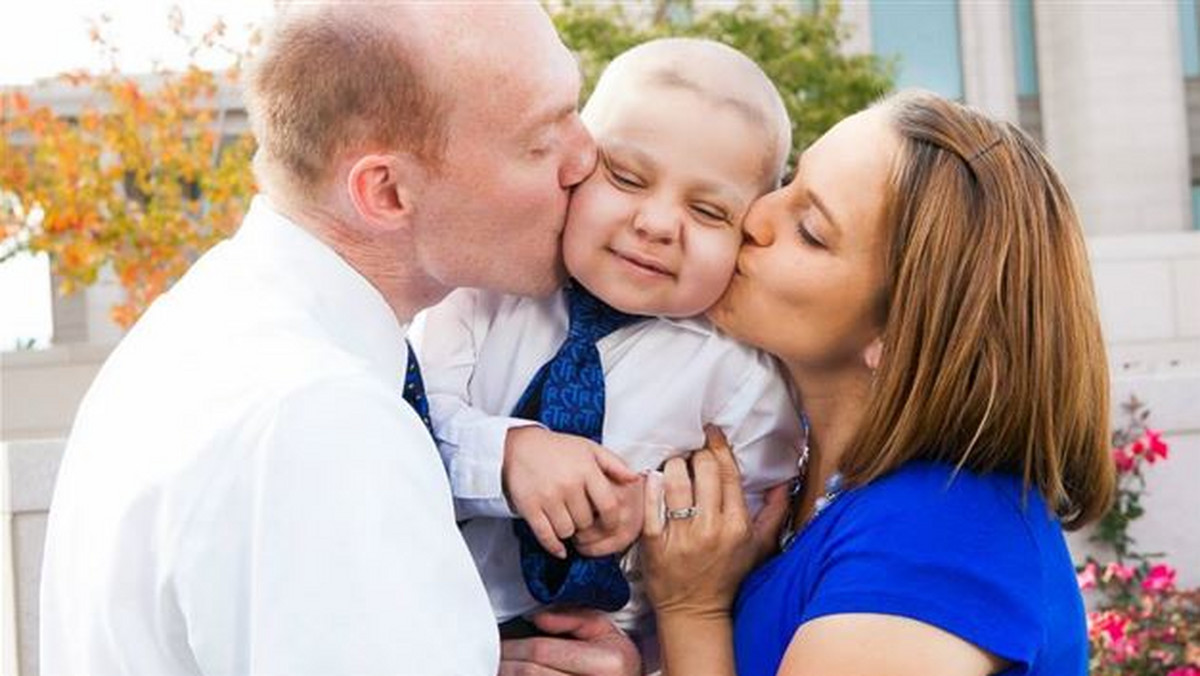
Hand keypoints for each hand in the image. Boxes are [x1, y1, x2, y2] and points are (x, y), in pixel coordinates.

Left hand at [499, 608, 640, 675]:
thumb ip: (573, 618)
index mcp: (607, 663)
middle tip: (494, 655)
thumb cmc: (616, 662)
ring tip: (500, 668)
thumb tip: (537, 618)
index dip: (515, 646)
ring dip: (507, 675)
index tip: (501, 643)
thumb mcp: (604, 630)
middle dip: (505, 662)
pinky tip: (513, 675)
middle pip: (530, 673)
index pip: (542, 652)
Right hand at [503, 426, 639, 557]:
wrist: (519, 446)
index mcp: (586, 470)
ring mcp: (547, 497)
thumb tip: (635, 479)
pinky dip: (554, 547)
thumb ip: (614, 464)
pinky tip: (560, 548)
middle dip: (587, 525)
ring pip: (567, 531)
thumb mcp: (589, 449)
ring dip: (569, 532)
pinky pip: (546, 536)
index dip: (612, 521)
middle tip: (581, 519)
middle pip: (587, 522)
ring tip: (567, 521)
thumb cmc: (558, 449)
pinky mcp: (529, 507)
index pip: (609, 506)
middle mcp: (568, 484)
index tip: (610, 525)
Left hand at [641, 426, 789, 619]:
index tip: (711, 434)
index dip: (719, 447)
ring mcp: (681, 536)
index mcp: (737, 525)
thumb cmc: (728, 577)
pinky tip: (655, 477)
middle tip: (693, 454)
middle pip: (703, 470)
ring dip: (674, 464)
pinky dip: (651, 485)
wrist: (695, 612)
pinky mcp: (654, 543)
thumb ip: (776, 513)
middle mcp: (710, 528)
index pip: (728, 473)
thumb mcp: (760, 547)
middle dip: (697, 454)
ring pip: (675, 481)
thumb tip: (785, 482)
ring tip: (675, 465)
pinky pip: (650, 504)